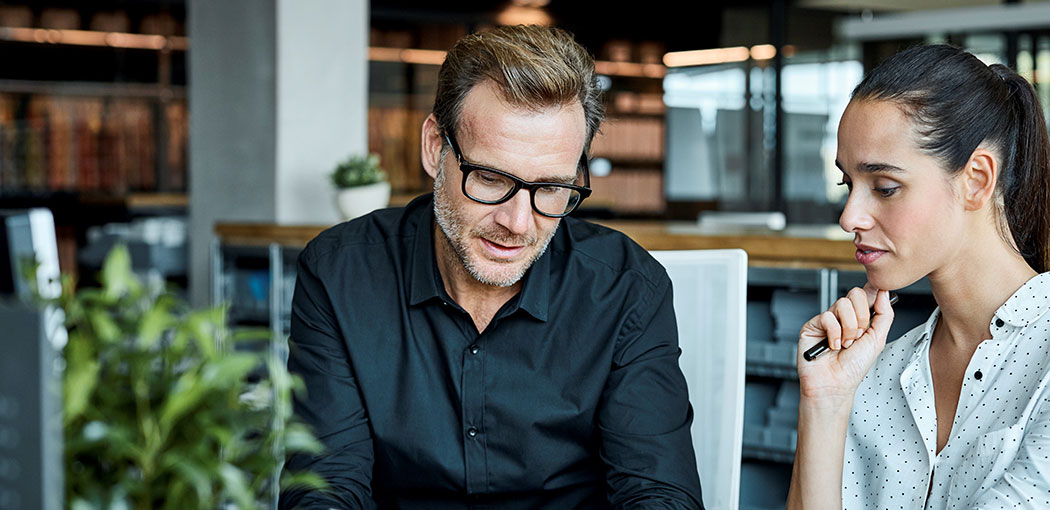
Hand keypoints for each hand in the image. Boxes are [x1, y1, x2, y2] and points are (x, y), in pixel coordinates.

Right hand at [796, 284, 894, 405]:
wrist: (835, 384)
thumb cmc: (854, 368)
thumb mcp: (877, 340)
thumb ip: (884, 315)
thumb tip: (884, 293)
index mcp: (860, 318)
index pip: (866, 295)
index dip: (873, 290)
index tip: (880, 290)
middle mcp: (844, 317)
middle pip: (855, 295)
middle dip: (862, 318)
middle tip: (859, 336)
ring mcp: (828, 320)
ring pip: (842, 304)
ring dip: (849, 329)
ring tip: (845, 344)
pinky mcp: (813, 325)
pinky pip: (827, 317)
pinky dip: (834, 334)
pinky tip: (833, 346)